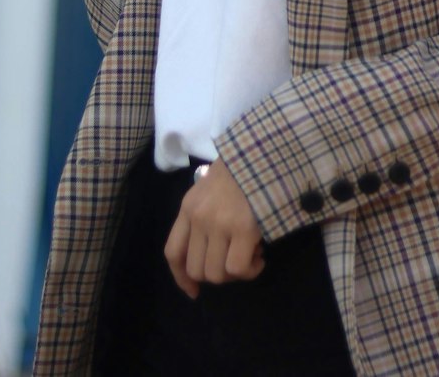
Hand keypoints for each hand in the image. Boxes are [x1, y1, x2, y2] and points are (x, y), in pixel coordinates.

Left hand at [164, 158, 265, 298]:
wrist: (265, 147)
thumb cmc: (242, 166)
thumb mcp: (211, 187)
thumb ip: (205, 214)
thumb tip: (210, 250)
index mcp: (189, 206)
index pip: (173, 252)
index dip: (181, 278)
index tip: (193, 291)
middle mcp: (199, 218)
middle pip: (196, 268)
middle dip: (217, 275)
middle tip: (236, 260)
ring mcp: (219, 224)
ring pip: (216, 274)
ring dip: (235, 273)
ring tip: (251, 255)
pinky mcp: (243, 229)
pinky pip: (238, 268)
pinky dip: (250, 270)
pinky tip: (260, 255)